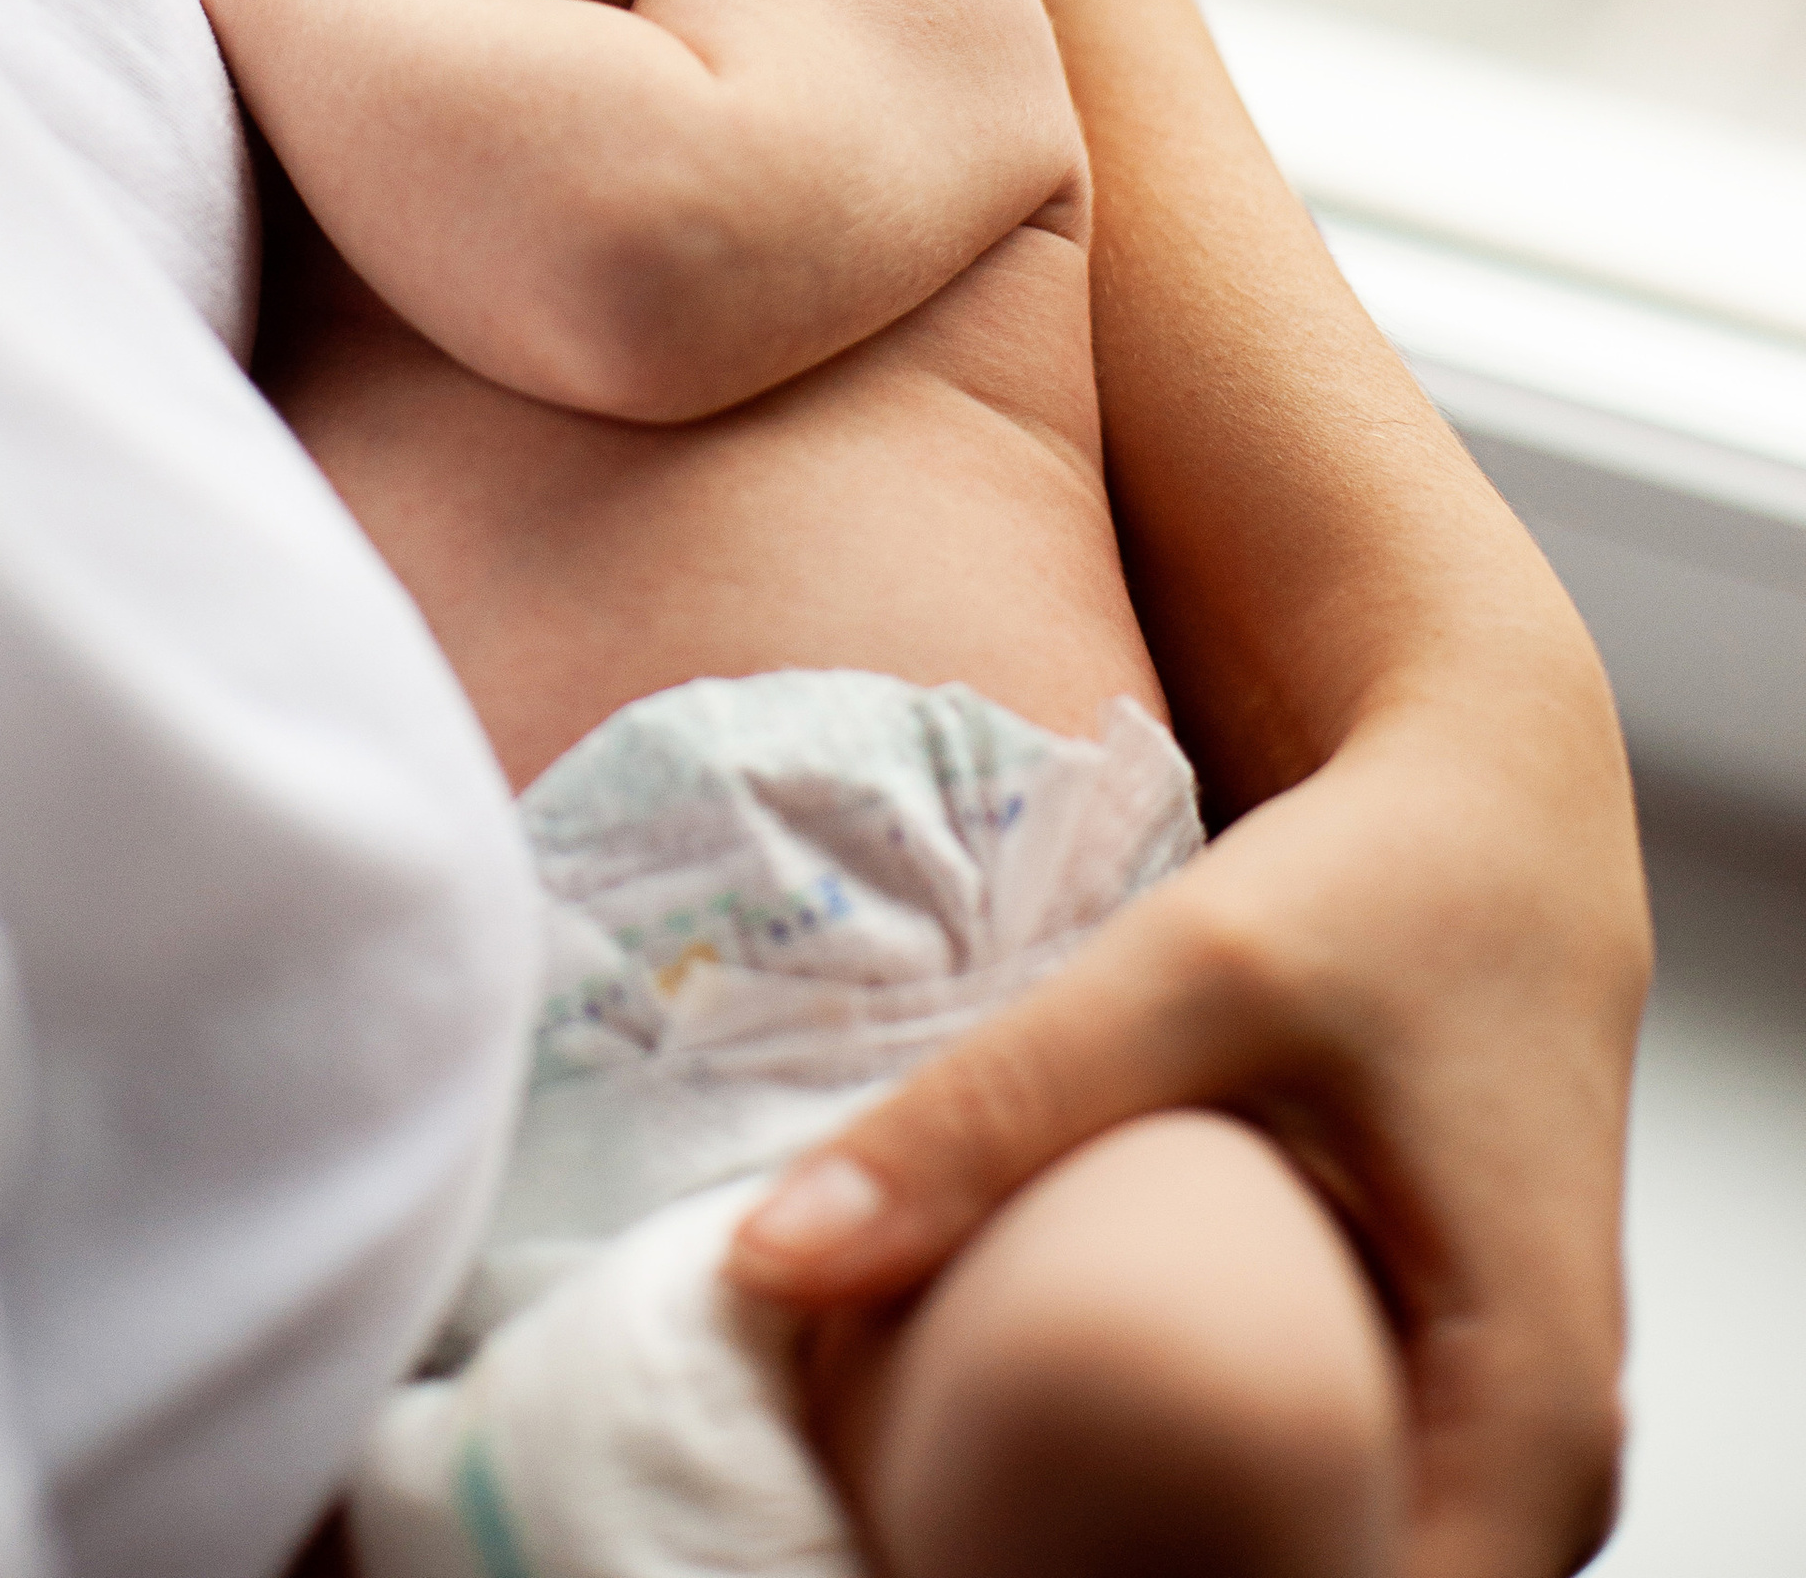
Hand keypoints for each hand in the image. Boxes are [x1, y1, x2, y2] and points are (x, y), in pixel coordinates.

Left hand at [728, 698, 1644, 1577]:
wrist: (1495, 803)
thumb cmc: (1393, 875)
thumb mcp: (1195, 969)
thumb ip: (992, 1111)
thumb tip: (771, 1256)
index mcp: (1526, 1430)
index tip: (978, 1568)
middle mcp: (1532, 1488)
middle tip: (931, 1542)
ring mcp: (1488, 1460)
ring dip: (1142, 1567)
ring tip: (961, 1514)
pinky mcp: (1428, 1408)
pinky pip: (1308, 1520)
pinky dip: (1181, 1513)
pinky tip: (1032, 1465)